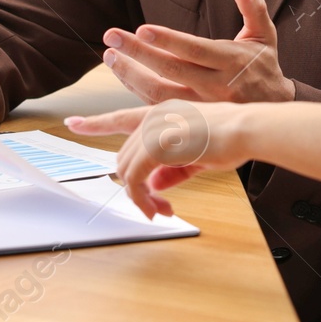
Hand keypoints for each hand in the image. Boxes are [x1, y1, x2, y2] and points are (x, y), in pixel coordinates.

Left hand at [66, 100, 249, 218]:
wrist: (247, 129)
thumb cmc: (233, 138)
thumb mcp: (199, 156)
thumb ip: (172, 171)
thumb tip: (153, 187)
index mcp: (164, 111)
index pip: (121, 117)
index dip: (94, 123)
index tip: (73, 123)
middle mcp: (154, 116)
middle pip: (125, 157)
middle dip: (136, 187)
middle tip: (157, 208)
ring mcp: (152, 129)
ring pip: (126, 170)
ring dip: (139, 197)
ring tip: (161, 210)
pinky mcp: (155, 145)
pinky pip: (135, 180)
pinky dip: (142, 199)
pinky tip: (159, 208)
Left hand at [104, 0, 293, 103]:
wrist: (274, 111)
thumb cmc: (265, 67)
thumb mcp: (265, 37)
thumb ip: (253, 9)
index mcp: (230, 62)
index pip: (194, 50)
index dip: (167, 40)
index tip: (142, 29)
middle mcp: (215, 86)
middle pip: (171, 70)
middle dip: (138, 53)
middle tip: (112, 37)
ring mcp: (202, 106)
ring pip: (159, 93)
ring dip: (131, 75)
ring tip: (110, 57)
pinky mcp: (192, 118)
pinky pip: (158, 107)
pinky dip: (137, 91)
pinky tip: (123, 75)